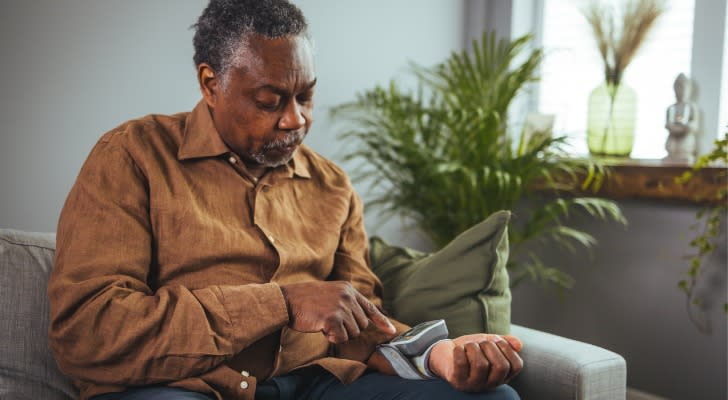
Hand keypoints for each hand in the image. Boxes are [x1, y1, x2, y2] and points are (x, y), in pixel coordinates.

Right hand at [279, 281, 395, 342]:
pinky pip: (342, 338)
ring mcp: (341, 306)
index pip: (370, 308)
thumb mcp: (329, 295)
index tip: (392, 331)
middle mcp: (348, 296)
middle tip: (329, 322)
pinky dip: (332, 338)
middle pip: (361, 325)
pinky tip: (321, 328)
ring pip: (352, 333)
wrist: (285, 300)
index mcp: (348, 289)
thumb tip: (359, 321)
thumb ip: (345, 303)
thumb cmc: (304, 301)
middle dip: (347, 330)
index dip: (382, 321)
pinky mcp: (333, 317)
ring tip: (323, 323)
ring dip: (338, 334)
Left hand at [428, 334, 522, 391]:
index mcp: (501, 376)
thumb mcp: (489, 343)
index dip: (508, 349)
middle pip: (500, 366)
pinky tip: (458, 349)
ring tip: (469, 346)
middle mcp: (489, 384)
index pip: (516, 366)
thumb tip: (518, 345)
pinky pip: (461, 363)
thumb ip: (505, 342)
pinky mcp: (457, 381)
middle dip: (491, 346)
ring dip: (474, 347)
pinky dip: (460, 351)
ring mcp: (473, 385)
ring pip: (480, 364)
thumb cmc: (471, 349)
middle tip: (482, 343)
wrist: (445, 354)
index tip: (497, 341)